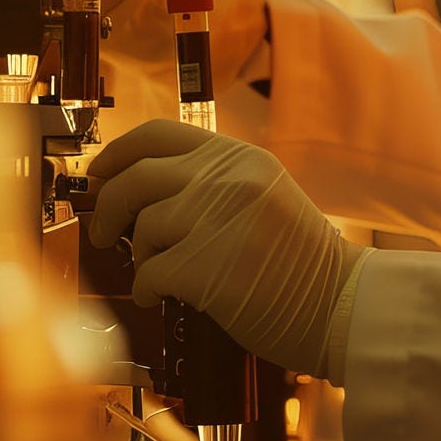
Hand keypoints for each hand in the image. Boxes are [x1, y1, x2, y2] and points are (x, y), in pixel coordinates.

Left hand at [88, 120, 370, 379]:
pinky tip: (161, 298)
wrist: (340, 306)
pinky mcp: (207, 267)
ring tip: (157, 273)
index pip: (159, 134)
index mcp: (239, 157)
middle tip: (102, 232)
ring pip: (142, 229)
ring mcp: (217, 220)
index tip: (99, 174)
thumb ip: (212, 184)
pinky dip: (147, 290)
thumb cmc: (297, 263)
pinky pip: (149, 274)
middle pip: (136, 178)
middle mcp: (227, 179)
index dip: (117, 153)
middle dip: (109, 208)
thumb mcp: (264, 197)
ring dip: (140, 256)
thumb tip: (139, 195)